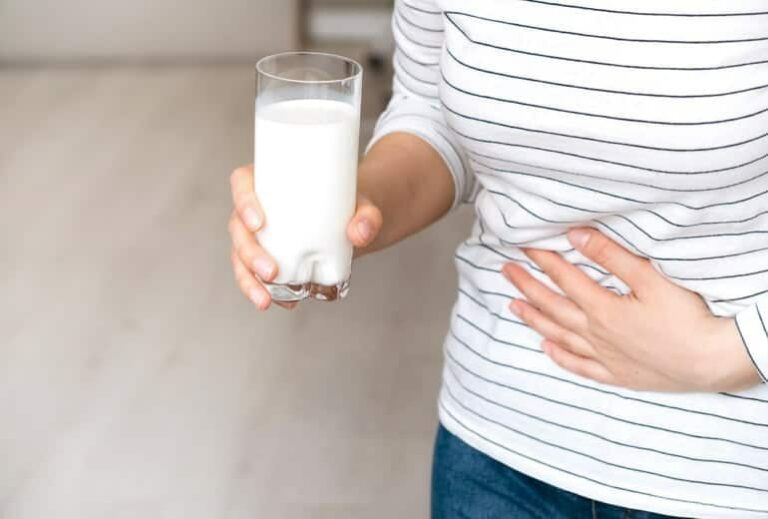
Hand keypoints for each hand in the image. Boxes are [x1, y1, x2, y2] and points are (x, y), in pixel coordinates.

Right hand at [228, 164, 381, 310]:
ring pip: (240, 256)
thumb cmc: (347, 204)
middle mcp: (257, 208)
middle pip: (238, 227)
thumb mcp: (362, 205)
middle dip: (249, 253)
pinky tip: (284, 302)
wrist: (350, 222)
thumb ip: (367, 217)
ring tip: (266, 299)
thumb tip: (360, 232)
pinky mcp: (265, 257)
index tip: (259, 222)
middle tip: (271, 271)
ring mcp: (258, 235)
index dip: (244, 201)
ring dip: (248, 280)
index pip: (243, 183)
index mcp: (269, 182)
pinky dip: (264, 291)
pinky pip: (254, 275)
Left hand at [502, 228, 760, 392]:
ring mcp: (605, 357)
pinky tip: (546, 349)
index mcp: (602, 308)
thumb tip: (575, 235)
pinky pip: (580, 367)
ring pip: (559, 336)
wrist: (711, 361)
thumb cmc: (687, 318)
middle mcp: (596, 334)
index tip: (523, 246)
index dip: (542, 260)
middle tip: (506, 271)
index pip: (563, 278)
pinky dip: (560, 357)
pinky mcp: (617, 375)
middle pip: (552, 307)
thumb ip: (611, 256)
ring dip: (534, 320)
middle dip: (527, 286)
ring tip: (513, 306)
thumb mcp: (651, 279)